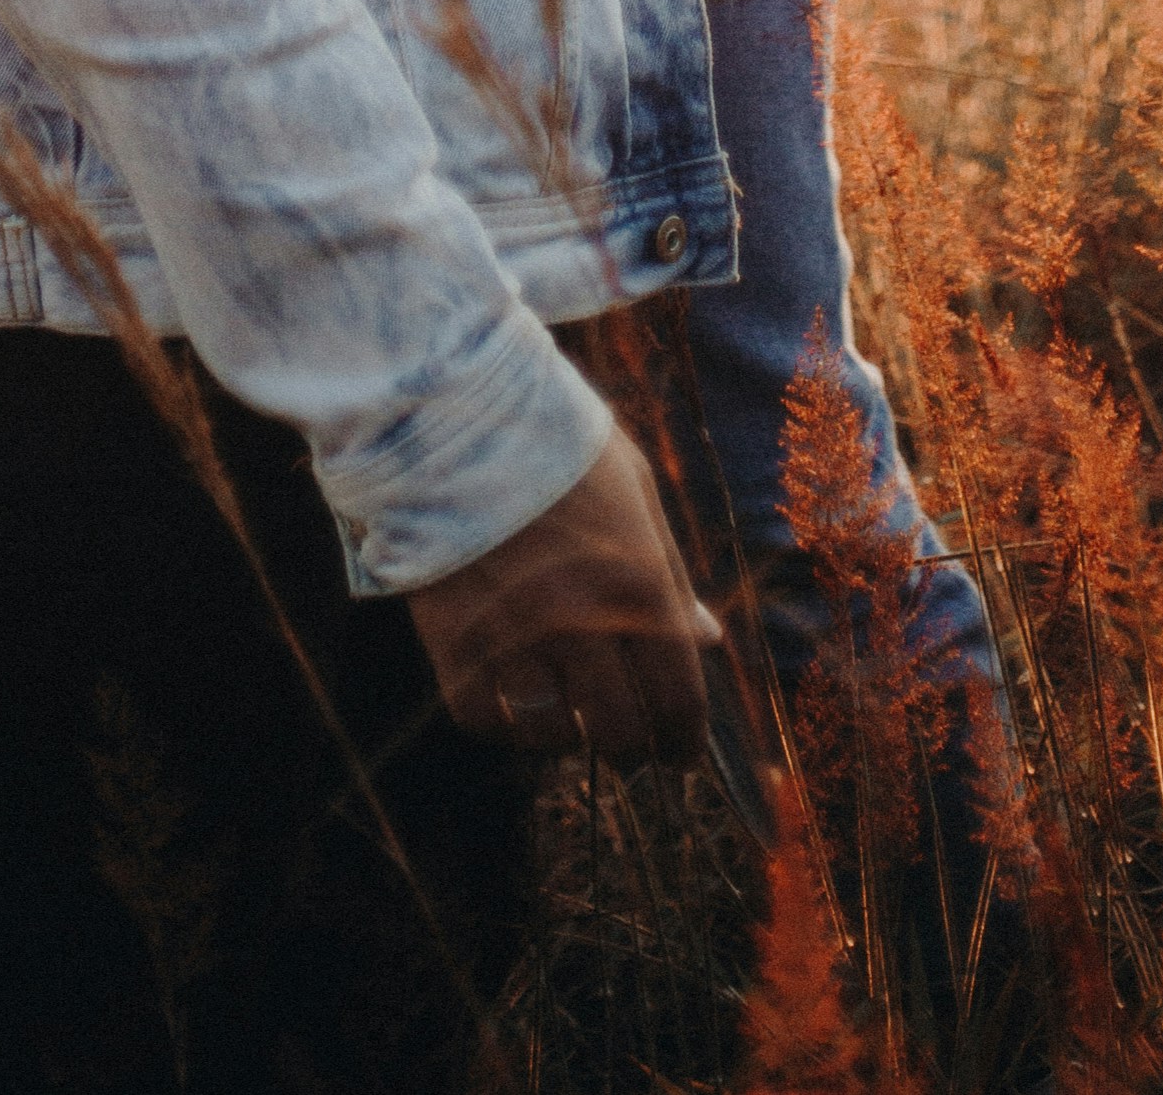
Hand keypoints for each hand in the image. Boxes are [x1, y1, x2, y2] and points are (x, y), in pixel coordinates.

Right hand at [406, 418, 719, 762]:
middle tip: (626, 746)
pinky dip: (503, 725)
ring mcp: (516, 636)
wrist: (454, 407)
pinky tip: (512, 705)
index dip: (683, 741)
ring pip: (554, 734)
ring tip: (567, 716)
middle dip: (632, 749)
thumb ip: (672, 573)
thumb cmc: (556, 439)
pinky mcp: (455, 641)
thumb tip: (708, 640)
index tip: (678, 754)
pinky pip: (483, 720)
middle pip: (621, 733)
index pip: (678, 701)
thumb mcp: (634, 488)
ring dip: (567, 735)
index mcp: (639, 584)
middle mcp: (583, 622)